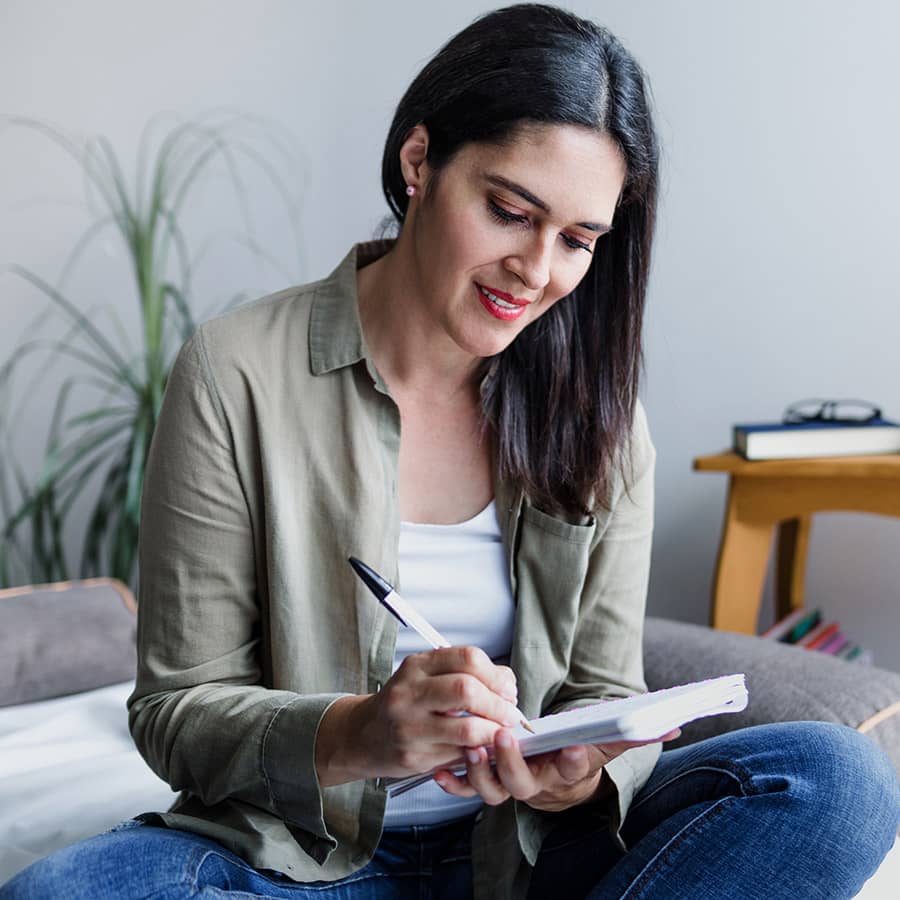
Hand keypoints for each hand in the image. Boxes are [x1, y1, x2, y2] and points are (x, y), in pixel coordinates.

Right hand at [315, 646, 520, 785]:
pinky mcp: (414, 756)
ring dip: (494, 732)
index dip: (496, 674)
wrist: (363, 735)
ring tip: (500, 732)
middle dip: (498, 703)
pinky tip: (482, 747)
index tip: (508, 688)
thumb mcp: (425, 676)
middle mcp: (409, 692)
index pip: (467, 658)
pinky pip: (459, 754)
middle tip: (510, 713)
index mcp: (417, 666)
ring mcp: (410, 726)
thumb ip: (463, 673)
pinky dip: (479, 751)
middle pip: (467, 689)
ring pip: (467, 728)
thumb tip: (506, 682)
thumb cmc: (404, 703)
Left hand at [433, 727, 680, 812]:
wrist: (551, 770)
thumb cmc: (575, 750)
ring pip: (492, 791)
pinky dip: (453, 781)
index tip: (572, 749)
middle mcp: (536, 784)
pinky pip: (465, 788)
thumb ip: (629, 733)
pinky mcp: (485, 780)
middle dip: (514, 764)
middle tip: (506, 738)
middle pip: (524, 785)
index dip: (572, 762)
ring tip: (473, 749)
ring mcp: (509, 784)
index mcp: (566, 773)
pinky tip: (442, 770)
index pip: (572, 770)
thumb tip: (674, 726)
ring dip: (480, 773)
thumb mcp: (603, 741)